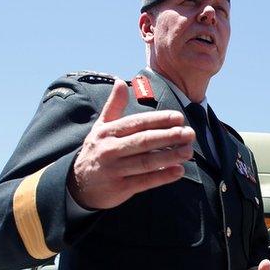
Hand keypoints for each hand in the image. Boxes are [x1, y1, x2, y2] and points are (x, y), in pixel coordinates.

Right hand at [69, 80, 195, 209]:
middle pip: (144, 141)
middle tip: (190, 134)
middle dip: (169, 136)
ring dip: (170, 156)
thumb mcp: (100, 127)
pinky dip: (162, 176)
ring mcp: (115, 169)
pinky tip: (179, 171)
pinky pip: (145, 181)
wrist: (79, 184)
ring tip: (188, 151)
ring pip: (146, 161)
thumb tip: (120, 82)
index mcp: (108, 132)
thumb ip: (113, 106)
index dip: (159, 120)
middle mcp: (110, 149)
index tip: (179, 118)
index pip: (137, 123)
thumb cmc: (97, 151)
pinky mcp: (120, 188)